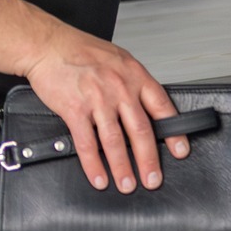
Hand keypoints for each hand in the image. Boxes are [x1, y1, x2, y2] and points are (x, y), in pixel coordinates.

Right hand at [23, 29, 188, 193]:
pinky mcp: (75, 110)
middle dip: (149, 159)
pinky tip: (99, 177)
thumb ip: (134, 83)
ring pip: (115, 141)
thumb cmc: (83, 51)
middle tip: (153, 179)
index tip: (180, 151)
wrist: (50, 46)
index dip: (174, 132)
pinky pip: (87, 143)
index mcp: (135, 76)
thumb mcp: (120, 60)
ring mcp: (98, 100)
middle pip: (141, 130)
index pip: (162, 107)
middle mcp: (120, 89)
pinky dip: (94, 164)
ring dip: (122, 167)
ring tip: (127, 185)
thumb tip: (146, 107)